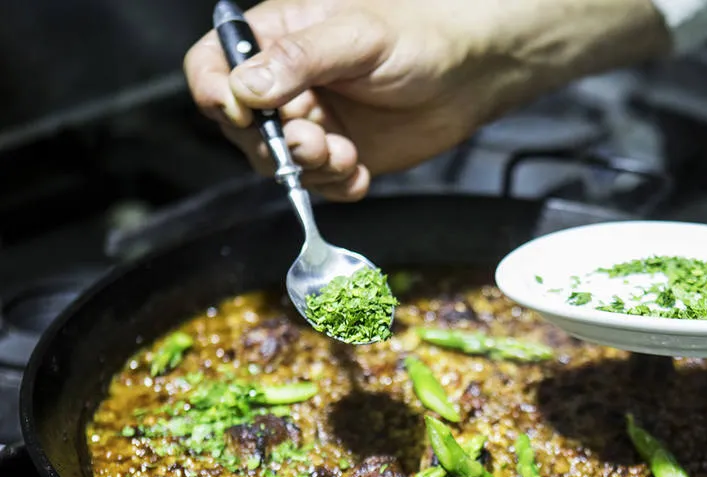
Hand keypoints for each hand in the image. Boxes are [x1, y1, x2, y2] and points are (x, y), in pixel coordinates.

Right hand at [183, 0, 670, 200]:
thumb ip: (298, 59)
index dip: (214, 92)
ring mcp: (310, 123)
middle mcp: (285, 85)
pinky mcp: (339, 155)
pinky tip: (360, 170)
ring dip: (307, 168)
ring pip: (278, 162)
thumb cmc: (418, 36)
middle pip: (241, 125)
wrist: (469, 76)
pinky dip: (335, 186)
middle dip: (275, 141)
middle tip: (315, 139)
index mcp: (276, 41)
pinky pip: (317, 184)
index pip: (213, 65)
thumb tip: (242, 88)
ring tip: (345, 155)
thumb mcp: (356, 37)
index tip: (240, 112)